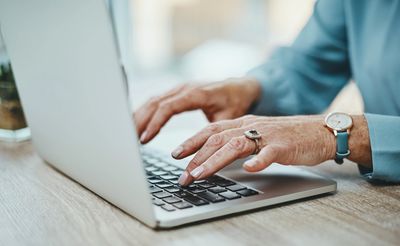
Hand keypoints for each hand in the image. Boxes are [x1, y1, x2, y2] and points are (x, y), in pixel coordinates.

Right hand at [134, 77, 260, 143]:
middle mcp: (185, 88)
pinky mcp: (176, 93)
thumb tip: (203, 149)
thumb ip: (215, 130)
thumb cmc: (235, 101)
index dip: (155, 122)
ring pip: (153, 101)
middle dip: (140, 121)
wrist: (240, 87)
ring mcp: (179, 89)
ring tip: (129, 135)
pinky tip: (137, 125)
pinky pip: (157, 101)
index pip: (169, 106)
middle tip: (129, 140)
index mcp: (196, 93)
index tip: (146, 138)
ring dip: (139, 117)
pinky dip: (145, 113)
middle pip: (155, 102)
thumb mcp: (229, 117)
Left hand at [175, 114, 370, 185]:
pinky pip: (269, 153)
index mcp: (243, 123)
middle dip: (196, 156)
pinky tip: (249, 170)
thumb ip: (237, 142)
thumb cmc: (286, 136)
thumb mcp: (257, 135)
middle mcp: (251, 126)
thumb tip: (213, 157)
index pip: (211, 130)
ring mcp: (267, 135)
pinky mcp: (284, 146)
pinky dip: (258, 161)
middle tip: (183, 175)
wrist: (319, 131)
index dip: (192, 141)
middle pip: (217, 139)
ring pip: (236, 145)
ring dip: (214, 161)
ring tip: (199, 174)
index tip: (176, 154)